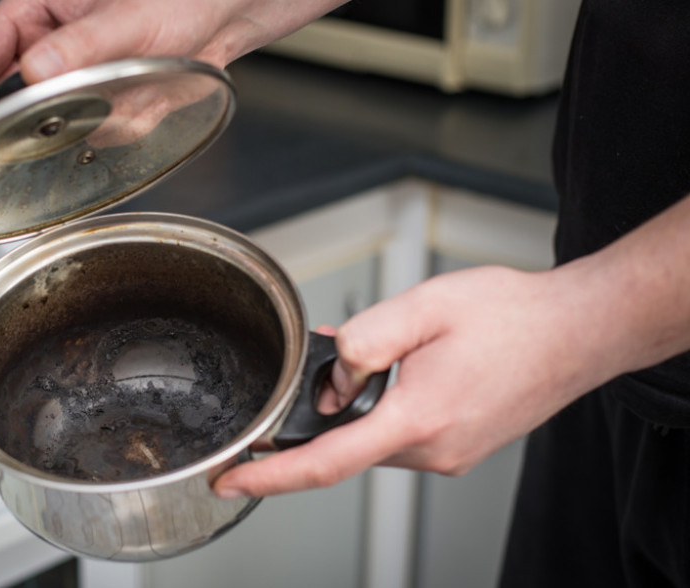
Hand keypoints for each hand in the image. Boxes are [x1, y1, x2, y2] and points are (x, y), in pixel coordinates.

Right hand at [0, 0, 342, 116]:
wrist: (226, 16)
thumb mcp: (128, 16)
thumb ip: (81, 44)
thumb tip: (34, 71)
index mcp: (37, 12)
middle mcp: (51, 47)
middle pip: (14, 99)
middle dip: (48, 116)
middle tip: (84, 110)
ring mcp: (77, 80)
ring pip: (62, 125)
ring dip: (101, 117)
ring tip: (139, 89)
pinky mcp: (105, 104)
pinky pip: (101, 133)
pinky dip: (129, 122)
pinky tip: (153, 97)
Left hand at [213, 264, 619, 497]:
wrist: (579, 331)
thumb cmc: (512, 315)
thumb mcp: (423, 307)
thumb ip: (362, 341)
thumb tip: (331, 377)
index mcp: (419, 418)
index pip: (325, 461)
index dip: (269, 476)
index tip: (230, 480)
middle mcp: (435, 451)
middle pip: (346, 443)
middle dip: (322, 407)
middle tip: (328, 352)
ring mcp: (450, 455)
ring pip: (373, 437)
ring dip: (358, 405)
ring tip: (380, 352)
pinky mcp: (459, 449)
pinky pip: (400, 435)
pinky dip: (384, 408)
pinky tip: (402, 370)